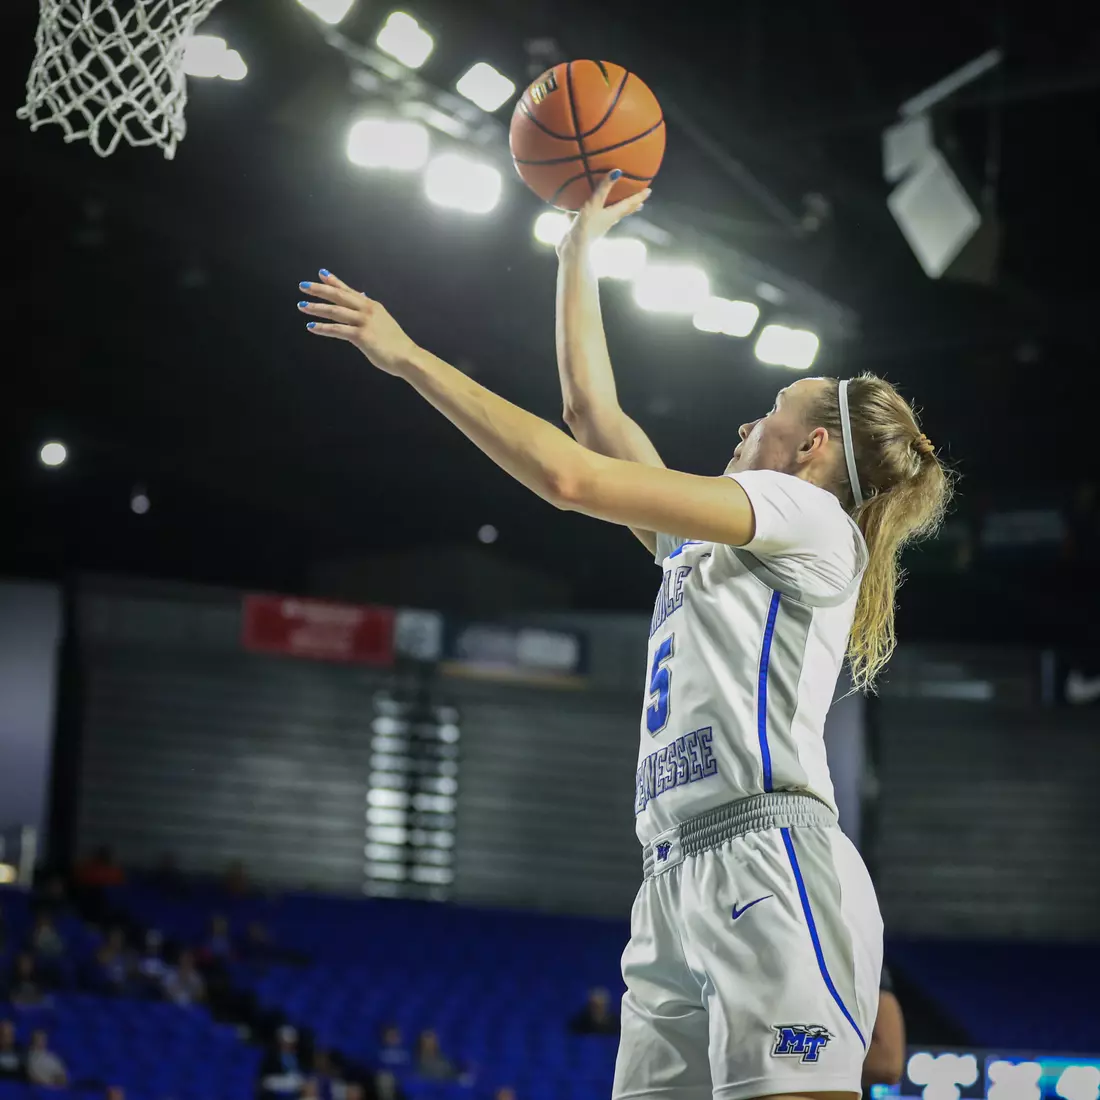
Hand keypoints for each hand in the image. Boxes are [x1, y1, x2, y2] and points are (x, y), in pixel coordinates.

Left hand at [297, 269, 418, 375]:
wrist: (407, 357)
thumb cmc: (395, 343)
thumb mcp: (383, 321)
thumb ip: (369, 311)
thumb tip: (361, 298)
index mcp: (372, 305)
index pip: (349, 290)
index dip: (334, 281)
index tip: (321, 273)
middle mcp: (367, 310)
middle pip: (339, 296)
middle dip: (319, 289)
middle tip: (303, 285)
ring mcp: (364, 322)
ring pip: (335, 311)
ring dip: (316, 308)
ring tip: (301, 305)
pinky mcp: (361, 336)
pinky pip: (337, 330)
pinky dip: (323, 328)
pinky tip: (311, 327)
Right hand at [557, 170, 650, 257]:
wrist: (573, 248)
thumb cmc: (586, 226)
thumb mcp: (594, 204)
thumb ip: (603, 188)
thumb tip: (617, 172)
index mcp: (613, 214)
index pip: (629, 204)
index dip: (639, 197)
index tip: (649, 191)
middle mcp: (608, 221)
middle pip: (623, 212)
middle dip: (632, 206)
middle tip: (640, 202)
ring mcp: (598, 226)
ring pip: (611, 216)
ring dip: (617, 210)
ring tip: (620, 206)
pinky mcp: (588, 229)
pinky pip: (595, 218)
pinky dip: (596, 213)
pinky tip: (588, 211)